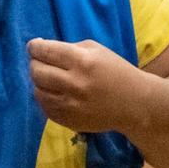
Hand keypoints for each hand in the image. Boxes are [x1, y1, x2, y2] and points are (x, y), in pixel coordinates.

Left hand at [29, 38, 145, 133]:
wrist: (134, 103)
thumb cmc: (116, 71)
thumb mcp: (96, 50)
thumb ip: (68, 48)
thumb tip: (40, 48)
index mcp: (82, 61)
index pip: (45, 51)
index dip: (34, 47)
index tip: (34, 47)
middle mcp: (74, 84)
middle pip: (37, 71)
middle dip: (35, 63)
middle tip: (41, 62)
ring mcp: (70, 105)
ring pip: (37, 91)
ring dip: (39, 82)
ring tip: (49, 78)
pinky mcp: (69, 120)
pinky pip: (45, 107)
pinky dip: (45, 98)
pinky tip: (55, 92)